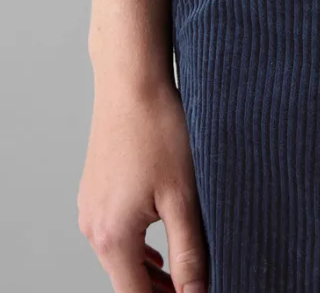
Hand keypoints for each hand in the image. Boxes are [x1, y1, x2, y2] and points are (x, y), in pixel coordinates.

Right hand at [77, 81, 207, 292]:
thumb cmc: (159, 131)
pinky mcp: (94, 189)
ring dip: (148, 273)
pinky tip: (158, 246)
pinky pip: (114, 232)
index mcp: (112, 236)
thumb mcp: (183, 196)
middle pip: (125, 281)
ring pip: (119, 257)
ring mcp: (90, 206)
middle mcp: (93, 227)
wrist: (131, 82)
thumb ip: (189, 252)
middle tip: (195, 290)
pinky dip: (136, 247)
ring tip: (183, 277)